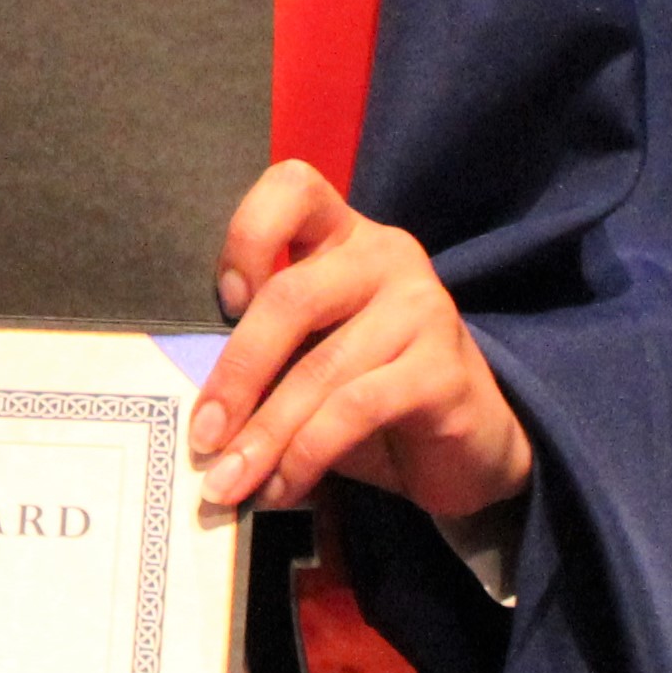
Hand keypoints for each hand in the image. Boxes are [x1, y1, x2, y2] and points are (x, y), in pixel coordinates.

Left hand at [190, 162, 531, 521]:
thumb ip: (266, 356)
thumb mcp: (311, 357)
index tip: (224, 302)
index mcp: (344, 236)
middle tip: (204, 438)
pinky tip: (283, 486)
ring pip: (320, 369)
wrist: (472, 446)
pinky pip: (355, 409)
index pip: (294, 186)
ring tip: (231, 482)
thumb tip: (200, 412)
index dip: (248, 233)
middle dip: (237, 374)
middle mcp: (387, 257)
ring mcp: (422, 309)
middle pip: (291, 296)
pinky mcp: (443, 370)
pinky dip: (307, 454)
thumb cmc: (372, 393)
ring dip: (265, 434)